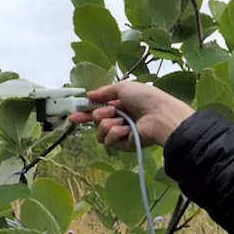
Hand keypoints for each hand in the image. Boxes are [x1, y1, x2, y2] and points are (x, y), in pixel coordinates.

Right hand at [67, 81, 194, 149]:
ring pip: (100, 132)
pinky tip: (126, 130)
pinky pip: (109, 140)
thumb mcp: (122, 88)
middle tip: (108, 112)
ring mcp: (121, 133)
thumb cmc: (145, 98)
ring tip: (121, 120)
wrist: (159, 115)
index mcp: (120, 105)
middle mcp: (119, 119)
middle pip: (96, 122)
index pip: (97, 110)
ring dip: (107, 124)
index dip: (85, 113)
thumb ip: (104, 92)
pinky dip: (116, 133)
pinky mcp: (123, 145)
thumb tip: (89, 94)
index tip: (74, 115)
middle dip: (97, 116)